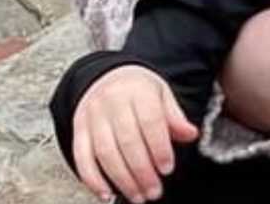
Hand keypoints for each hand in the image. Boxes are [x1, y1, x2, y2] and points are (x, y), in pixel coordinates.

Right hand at [71, 65, 197, 202]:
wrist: (107, 78)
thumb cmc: (138, 91)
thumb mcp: (162, 95)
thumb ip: (175, 117)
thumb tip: (191, 134)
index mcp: (138, 91)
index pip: (150, 121)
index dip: (159, 148)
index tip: (167, 169)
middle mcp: (112, 102)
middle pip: (127, 140)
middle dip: (142, 171)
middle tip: (154, 191)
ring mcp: (92, 116)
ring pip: (105, 152)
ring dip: (121, 179)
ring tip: (137, 195)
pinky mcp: (79, 130)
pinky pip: (82, 157)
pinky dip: (92, 179)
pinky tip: (106, 193)